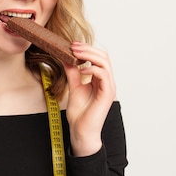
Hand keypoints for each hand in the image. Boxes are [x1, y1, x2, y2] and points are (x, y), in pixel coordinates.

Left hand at [64, 42, 115, 156]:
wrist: (81, 131)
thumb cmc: (80, 113)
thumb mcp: (73, 88)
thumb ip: (73, 73)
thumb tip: (66, 58)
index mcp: (100, 79)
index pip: (98, 57)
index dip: (86, 49)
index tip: (72, 44)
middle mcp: (106, 81)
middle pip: (104, 56)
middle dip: (88, 48)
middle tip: (73, 45)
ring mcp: (108, 87)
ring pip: (105, 62)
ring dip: (90, 55)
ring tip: (75, 53)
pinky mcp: (107, 94)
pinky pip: (104, 75)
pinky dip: (93, 68)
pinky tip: (83, 69)